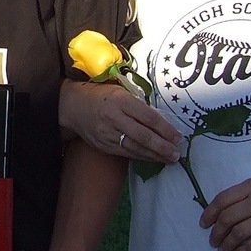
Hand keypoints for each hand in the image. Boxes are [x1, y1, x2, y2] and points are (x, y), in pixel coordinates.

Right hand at [60, 80, 180, 162]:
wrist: (72, 105)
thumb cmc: (101, 95)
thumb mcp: (120, 92)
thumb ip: (138, 105)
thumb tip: (162, 121)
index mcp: (120, 100)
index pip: (148, 117)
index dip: (165, 129)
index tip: (178, 137)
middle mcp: (114, 117)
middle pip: (143, 136)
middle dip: (162, 147)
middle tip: (177, 154)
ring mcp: (107, 133)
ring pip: (135, 148)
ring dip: (155, 155)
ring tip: (169, 159)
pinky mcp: (103, 145)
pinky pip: (126, 153)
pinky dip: (141, 157)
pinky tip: (152, 158)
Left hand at [200, 177, 250, 250]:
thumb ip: (243, 196)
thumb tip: (217, 214)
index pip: (223, 199)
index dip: (209, 213)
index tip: (203, 224)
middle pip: (228, 218)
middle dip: (216, 232)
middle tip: (213, 241)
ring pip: (238, 233)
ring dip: (227, 244)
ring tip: (222, 250)